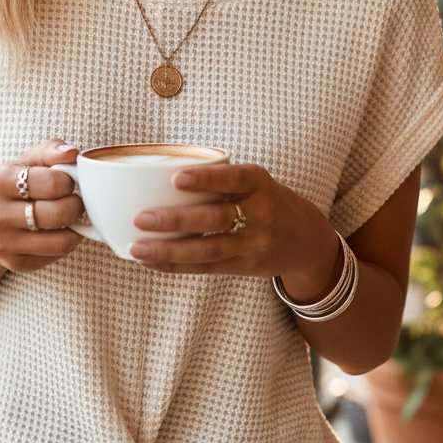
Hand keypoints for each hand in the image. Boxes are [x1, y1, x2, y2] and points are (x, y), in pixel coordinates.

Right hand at [0, 139, 84, 273]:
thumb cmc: (16, 185)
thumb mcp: (28, 161)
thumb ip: (51, 150)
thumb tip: (72, 153)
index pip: (53, 182)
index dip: (69, 181)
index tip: (66, 181)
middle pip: (58, 214)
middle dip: (77, 205)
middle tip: (75, 200)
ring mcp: (1, 243)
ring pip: (61, 241)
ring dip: (76, 228)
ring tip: (71, 217)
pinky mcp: (14, 264)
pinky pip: (56, 256)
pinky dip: (66, 243)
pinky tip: (58, 232)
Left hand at [129, 163, 341, 295]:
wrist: (305, 237)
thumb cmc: (263, 199)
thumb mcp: (253, 180)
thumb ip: (218, 178)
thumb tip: (156, 174)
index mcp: (259, 183)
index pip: (233, 178)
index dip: (206, 180)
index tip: (175, 177)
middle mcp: (261, 213)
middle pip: (216, 218)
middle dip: (176, 220)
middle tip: (141, 217)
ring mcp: (255, 244)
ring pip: (208, 250)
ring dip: (169, 251)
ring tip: (137, 248)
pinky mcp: (246, 267)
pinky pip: (207, 268)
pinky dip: (176, 266)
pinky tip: (151, 262)